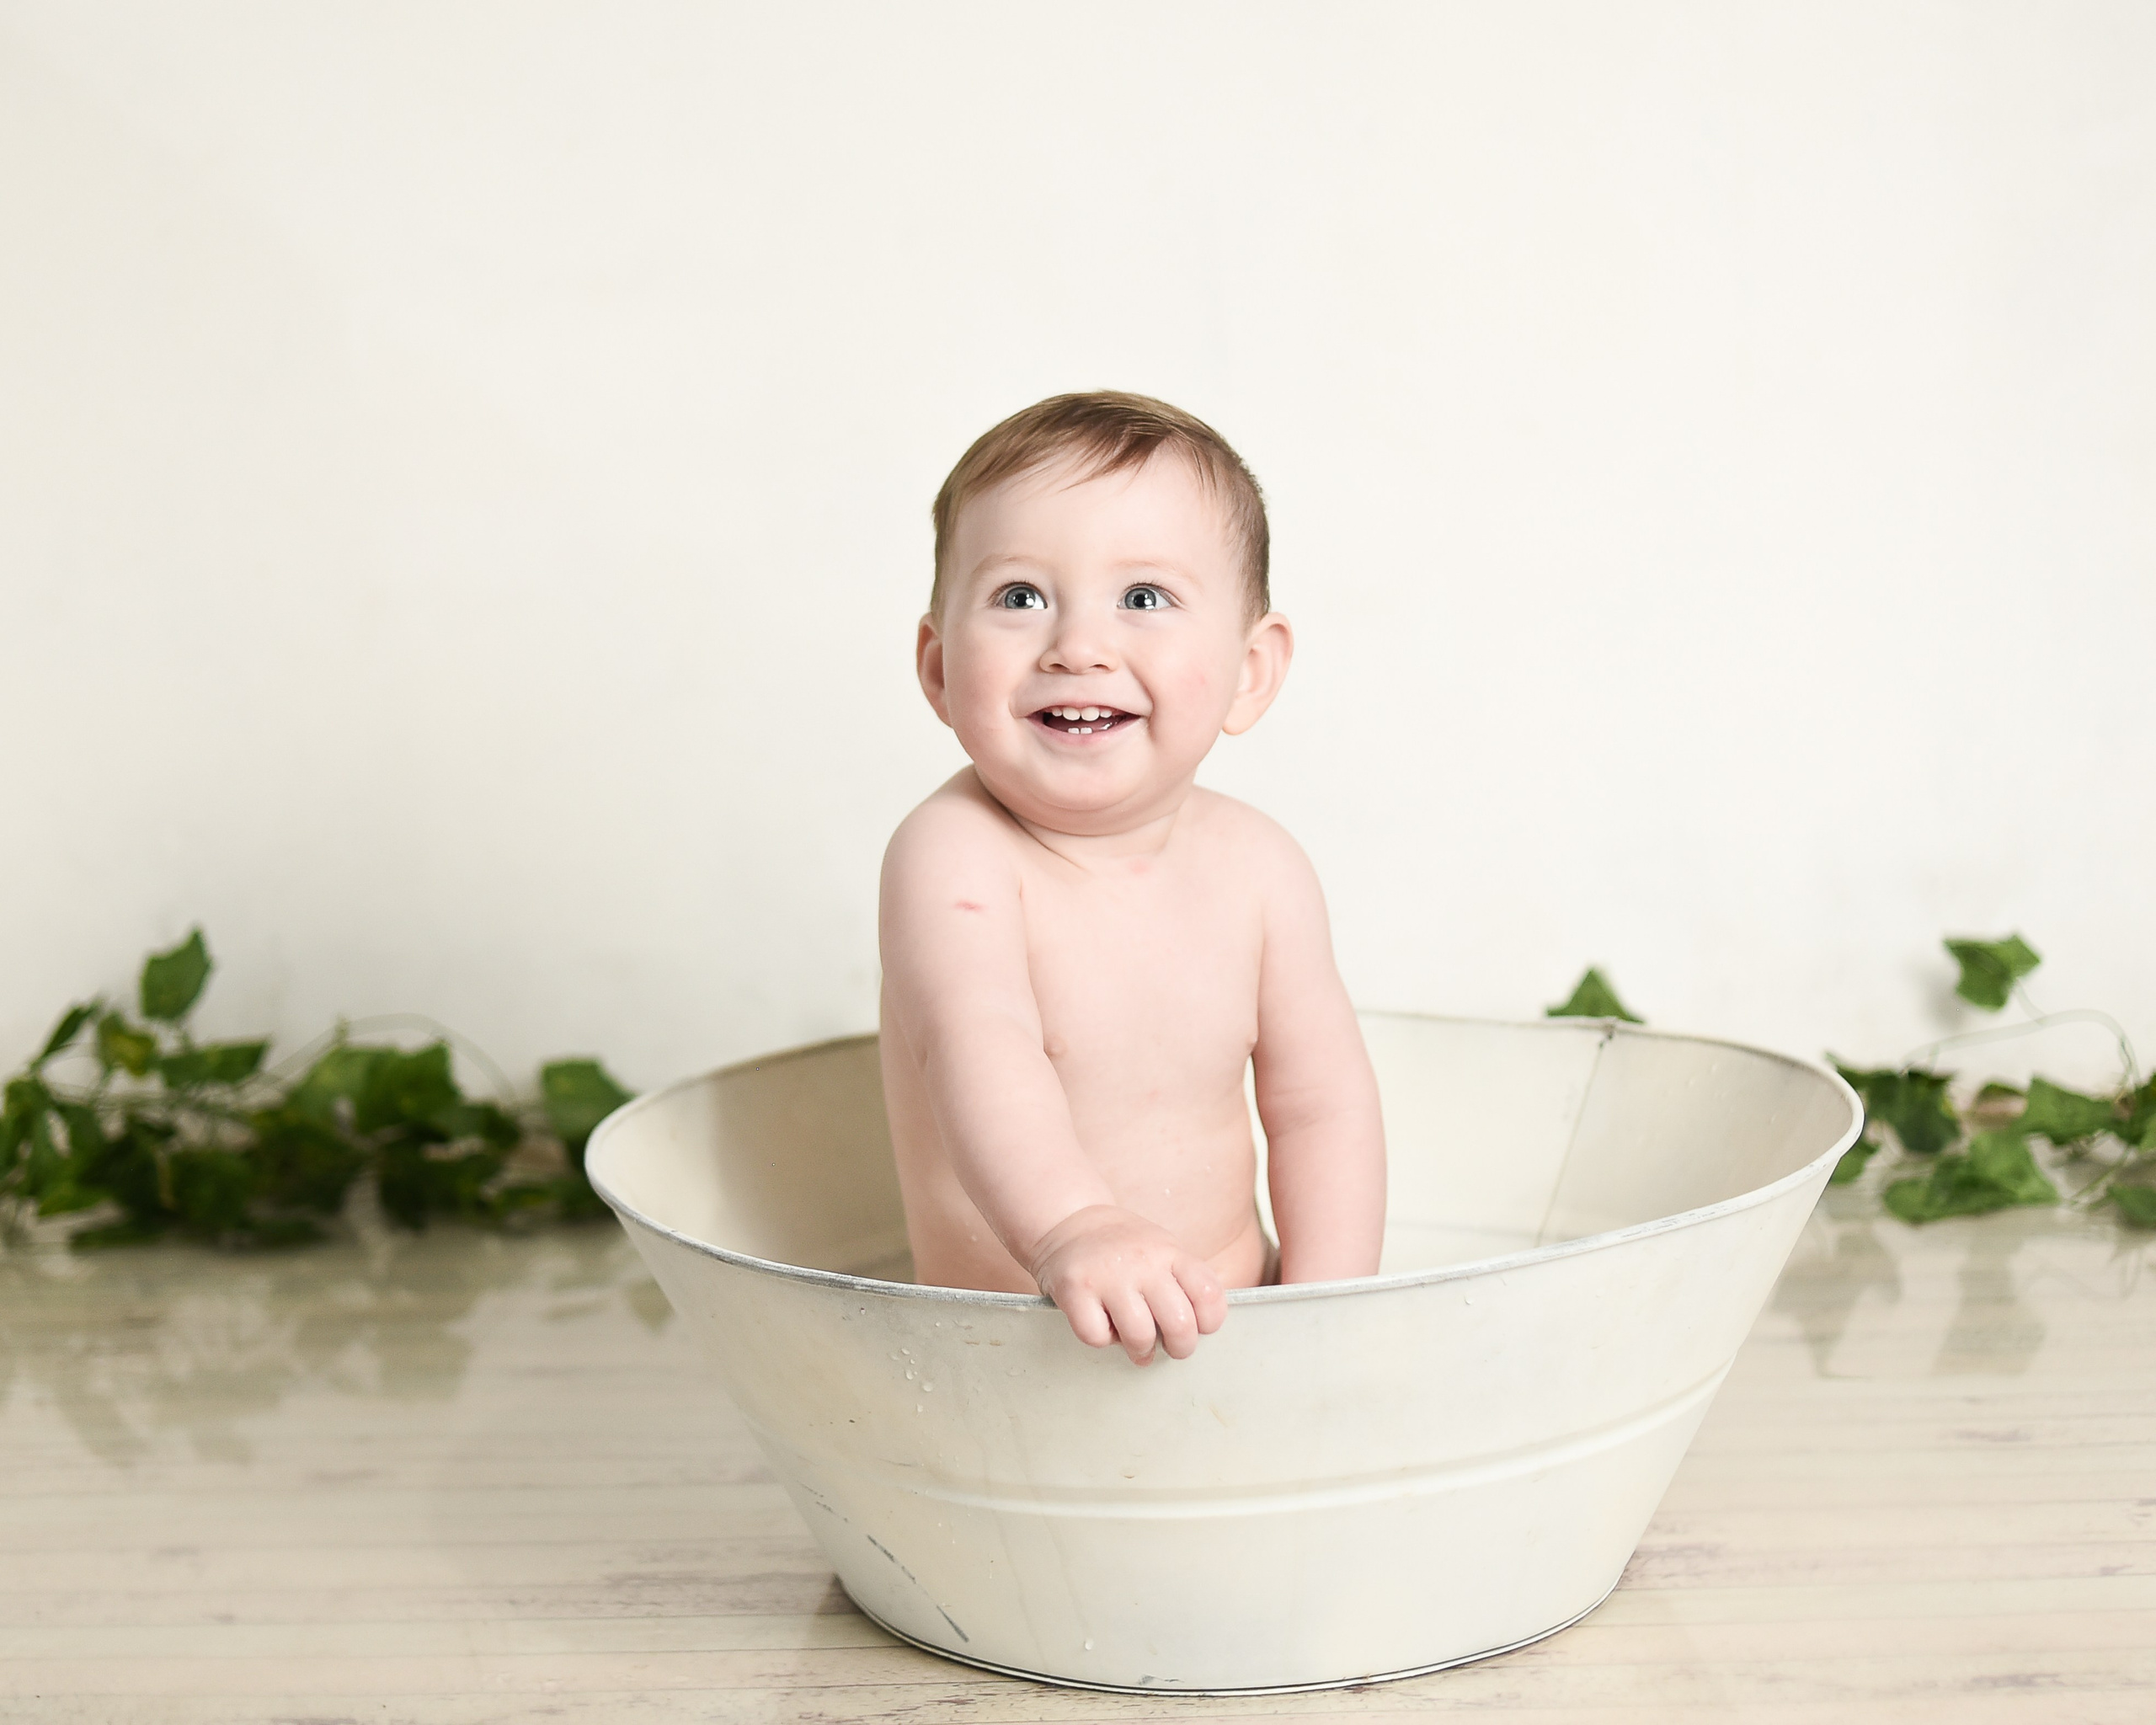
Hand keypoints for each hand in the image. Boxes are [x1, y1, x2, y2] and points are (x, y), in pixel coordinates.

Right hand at [1027, 1205, 1227, 1364]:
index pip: (1209, 1294)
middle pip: (1180, 1324)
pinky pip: (1097, 1337)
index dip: (1210, 1322)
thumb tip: (1199, 1331)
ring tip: (1138, 1345)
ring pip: (1140, 1336)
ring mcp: (1108, 1275)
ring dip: (1141, 1350)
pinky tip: (1103, 1324)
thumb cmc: (1125, 1248)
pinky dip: (1102, 1340)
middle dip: (1180, 1348)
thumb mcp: (1164, 1250)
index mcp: (1170, 1253)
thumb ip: (1184, 1283)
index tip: (1199, 1327)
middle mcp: (1142, 1262)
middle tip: (1172, 1348)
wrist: (1071, 1222)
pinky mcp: (1075, 1290)